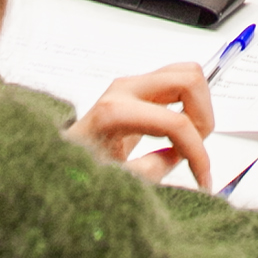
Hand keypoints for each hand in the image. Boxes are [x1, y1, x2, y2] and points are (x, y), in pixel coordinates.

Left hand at [74, 64, 215, 189]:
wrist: (53, 159)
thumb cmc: (75, 169)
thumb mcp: (115, 183)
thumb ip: (152, 171)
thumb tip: (181, 157)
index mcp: (116, 112)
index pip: (176, 123)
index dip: (198, 154)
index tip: (203, 179)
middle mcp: (125, 89)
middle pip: (189, 79)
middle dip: (203, 117)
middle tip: (198, 148)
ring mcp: (132, 85)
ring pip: (187, 74)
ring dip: (199, 107)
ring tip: (192, 140)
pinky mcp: (138, 89)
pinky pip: (178, 82)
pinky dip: (190, 104)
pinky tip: (182, 132)